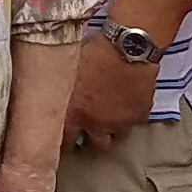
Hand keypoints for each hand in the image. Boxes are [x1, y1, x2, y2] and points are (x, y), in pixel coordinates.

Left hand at [64, 34, 157, 150]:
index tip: (63, 135)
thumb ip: (62, 86)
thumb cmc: (95, 51)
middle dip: (89, 138)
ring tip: (108, 118)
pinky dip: (130, 117)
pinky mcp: (139, 115)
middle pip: (92, 145)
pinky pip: (134, 123)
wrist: (129, 46)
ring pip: (114, 137)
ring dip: (110, 129)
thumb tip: (51, 87)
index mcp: (72, 113)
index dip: (63, 139)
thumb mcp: (68, 68)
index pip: (62, 141)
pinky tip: (126, 105)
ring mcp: (119, 122)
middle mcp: (95, 124)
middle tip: (88, 128)